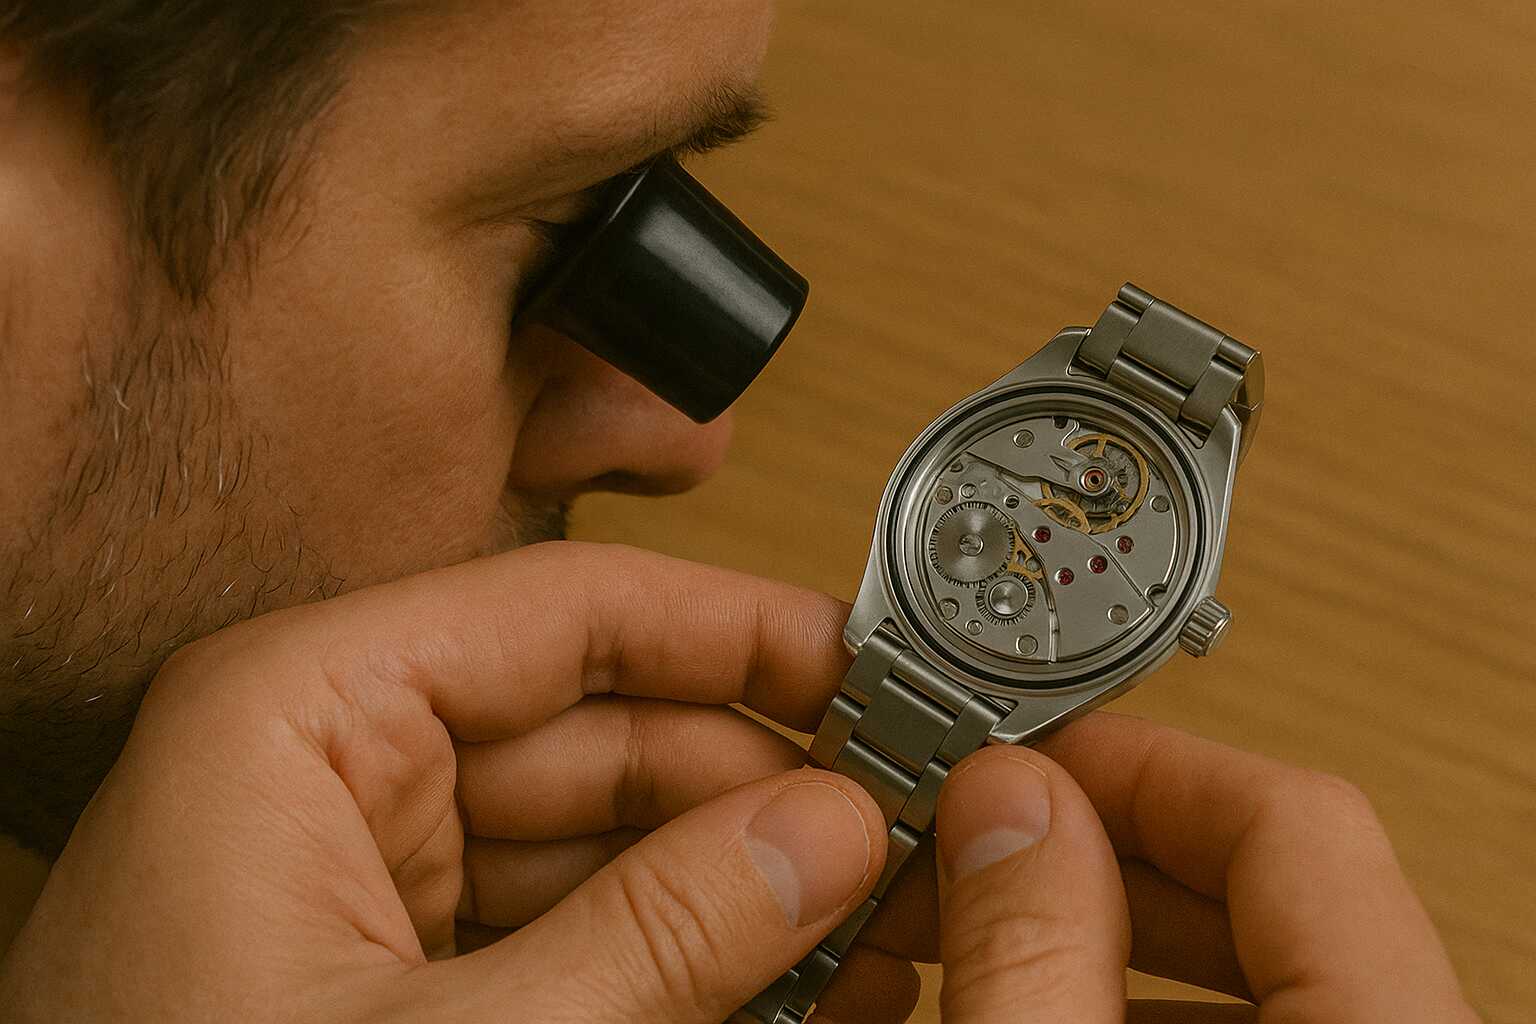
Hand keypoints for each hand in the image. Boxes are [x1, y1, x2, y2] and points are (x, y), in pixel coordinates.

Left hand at [0, 542, 908, 1022]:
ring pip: (604, 844)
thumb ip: (655, 935)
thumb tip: (825, 835)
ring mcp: (366, 879)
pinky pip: (570, 931)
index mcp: (302, 715)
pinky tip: (796, 985)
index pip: (562, 611)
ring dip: (745, 887)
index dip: (733, 630)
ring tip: (881, 923)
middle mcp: (334, 774)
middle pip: (605, 733)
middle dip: (764, 789)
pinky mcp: (393, 973)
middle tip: (900, 830)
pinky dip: (682, 959)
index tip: (865, 667)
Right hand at [924, 714, 1481, 1022]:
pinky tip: (1048, 1003)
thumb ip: (1034, 955)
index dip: (1146, 765)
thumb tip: (1007, 810)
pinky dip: (1139, 1002)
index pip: (1297, 823)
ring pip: (1259, 966)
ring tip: (990, 928)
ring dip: (1112, 931)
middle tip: (987, 840)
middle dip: (1105, 848)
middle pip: (1276, 886)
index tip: (1035, 756)